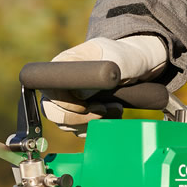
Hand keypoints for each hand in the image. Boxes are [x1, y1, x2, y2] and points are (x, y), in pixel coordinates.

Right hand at [41, 35, 168, 131]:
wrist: (136, 66)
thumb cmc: (126, 57)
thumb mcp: (119, 59)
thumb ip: (101, 73)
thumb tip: (79, 96)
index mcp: (64, 63)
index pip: (49, 89)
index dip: (64, 104)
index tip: (86, 106)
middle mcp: (61, 82)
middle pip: (52, 111)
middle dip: (80, 118)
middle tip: (104, 110)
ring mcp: (68, 100)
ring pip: (66, 124)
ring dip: (92, 123)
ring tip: (116, 109)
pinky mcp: (79, 113)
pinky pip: (79, 130)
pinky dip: (97, 128)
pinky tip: (113, 116)